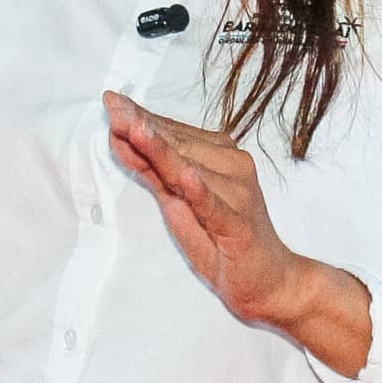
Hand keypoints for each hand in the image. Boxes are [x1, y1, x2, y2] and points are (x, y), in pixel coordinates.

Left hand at [104, 92, 373, 375]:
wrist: (270, 282)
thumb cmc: (222, 243)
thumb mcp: (178, 205)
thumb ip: (154, 172)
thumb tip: (121, 138)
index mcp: (220, 158)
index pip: (174, 134)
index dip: (140, 117)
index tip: (111, 99)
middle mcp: (232, 168)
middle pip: (178, 145)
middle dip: (141, 125)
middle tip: (111, 105)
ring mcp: (238, 195)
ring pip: (191, 168)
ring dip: (160, 149)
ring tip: (132, 129)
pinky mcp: (239, 226)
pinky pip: (215, 206)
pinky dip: (200, 191)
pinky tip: (185, 177)